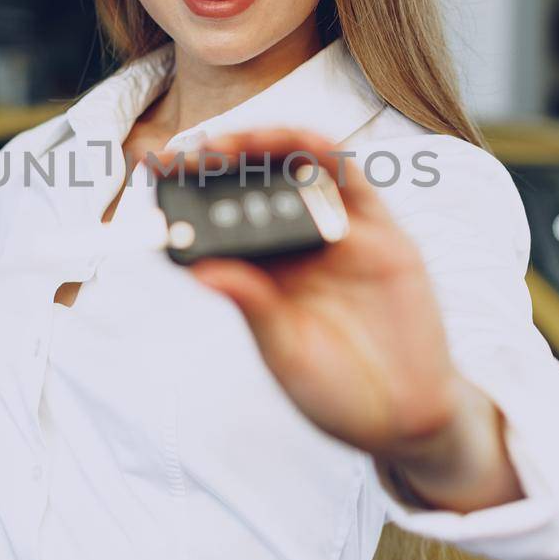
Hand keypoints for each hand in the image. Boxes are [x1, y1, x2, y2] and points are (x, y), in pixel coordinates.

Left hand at [150, 127, 465, 460]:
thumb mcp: (286, 353)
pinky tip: (297, 144)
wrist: (406, 416)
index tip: (152, 175)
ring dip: (265, 146)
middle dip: (219, 164)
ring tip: (229, 143)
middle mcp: (299, 248)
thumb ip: (254, 307)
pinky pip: (352, 182)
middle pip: (256, 187)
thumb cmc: (337, 392)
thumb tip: (203, 272)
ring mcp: (341, 237)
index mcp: (266, 276)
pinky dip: (324, 155)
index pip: (219, 223)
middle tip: (184, 152)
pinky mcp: (382, 234)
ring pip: (300, 171)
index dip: (187, 197)